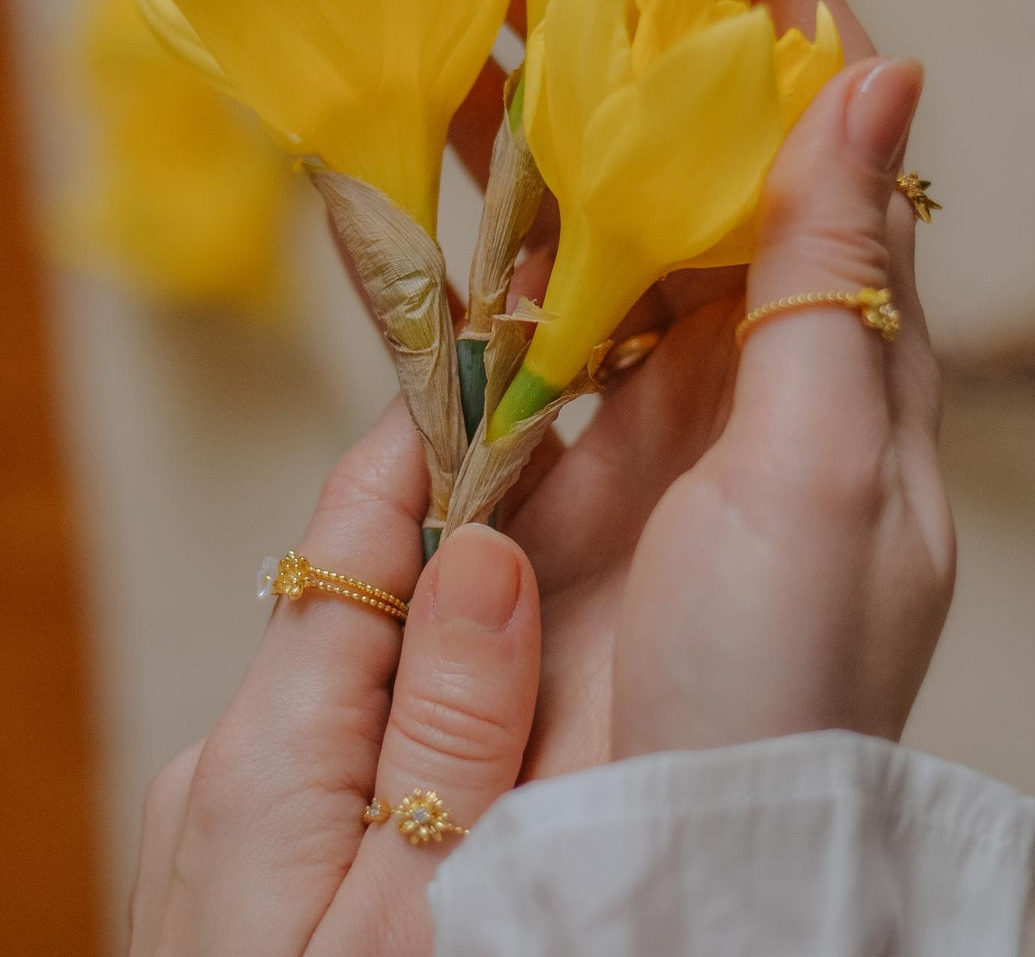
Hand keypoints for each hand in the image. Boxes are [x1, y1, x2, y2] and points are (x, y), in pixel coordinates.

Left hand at [129, 407, 543, 954]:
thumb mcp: (416, 913)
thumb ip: (452, 737)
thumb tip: (482, 555)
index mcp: (266, 754)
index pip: (350, 537)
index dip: (427, 440)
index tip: (499, 360)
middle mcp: (235, 756)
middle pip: (361, 592)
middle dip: (465, 524)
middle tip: (571, 469)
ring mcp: (237, 804)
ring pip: (362, 661)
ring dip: (449, 611)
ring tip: (550, 573)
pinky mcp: (256, 846)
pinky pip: (350, 727)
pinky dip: (421, 691)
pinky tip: (479, 705)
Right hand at [444, 0, 950, 776]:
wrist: (671, 834)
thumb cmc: (781, 676)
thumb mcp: (830, 473)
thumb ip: (836, 284)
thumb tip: (877, 82)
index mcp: (841, 362)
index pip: (829, 159)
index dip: (790, 38)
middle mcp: (739, 376)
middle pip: (695, 186)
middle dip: (647, 74)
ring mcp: (634, 415)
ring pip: (589, 247)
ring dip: (546, 150)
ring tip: (490, 37)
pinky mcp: (546, 463)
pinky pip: (502, 338)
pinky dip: (466, 266)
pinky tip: (429, 192)